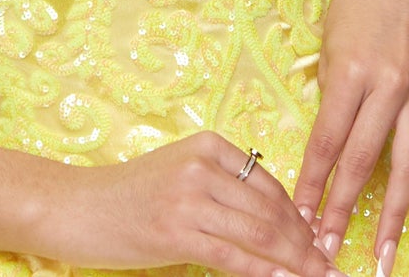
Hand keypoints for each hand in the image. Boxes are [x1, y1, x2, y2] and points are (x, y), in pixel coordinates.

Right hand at [48, 130, 349, 276]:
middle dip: (305, 243)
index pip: (269, 184)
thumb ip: (223, 187)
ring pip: (259, 234)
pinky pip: (233, 257)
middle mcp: (201, 166)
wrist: (78, 206)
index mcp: (207, 144)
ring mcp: (189, 198)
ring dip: (294, 262)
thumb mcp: (180, 173)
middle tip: (330, 267)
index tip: (319, 242)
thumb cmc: (131, 195)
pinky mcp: (177, 232)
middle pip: (270, 209)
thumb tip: (277, 222)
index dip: (299, 217)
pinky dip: (264, 274)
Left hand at [291, 0, 408, 273]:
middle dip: (343, 209)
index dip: (313, 183)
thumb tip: (327, 155)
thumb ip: (332, 99)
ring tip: (381, 253)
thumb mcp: (328, 48)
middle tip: (327, 248)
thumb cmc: (352, 9)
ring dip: (392, 215)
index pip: (328, 141)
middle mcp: (389, 86)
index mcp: (351, 72)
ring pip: (407, 165)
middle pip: (364, 161)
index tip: (299, 218)